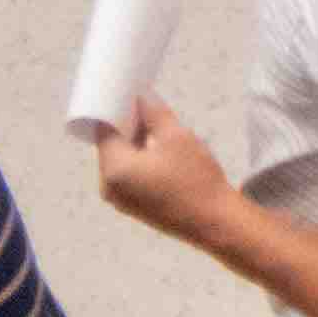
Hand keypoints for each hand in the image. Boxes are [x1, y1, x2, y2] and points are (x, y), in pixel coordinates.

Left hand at [89, 92, 241, 247]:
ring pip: (119, 163)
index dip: (114, 110)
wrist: (213, 221)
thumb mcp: (177, 138)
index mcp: (113, 168)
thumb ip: (155, 115)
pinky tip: (158, 153)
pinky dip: (137, 162)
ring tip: (155, 128)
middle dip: (125, 127)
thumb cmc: (194, 177)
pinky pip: (127, 177)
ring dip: (133, 145)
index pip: (104, 131)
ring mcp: (119, 200)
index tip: (127, 95)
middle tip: (145, 107)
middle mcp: (107, 186)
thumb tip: (141, 98)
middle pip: (109, 148)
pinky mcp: (132, 208)